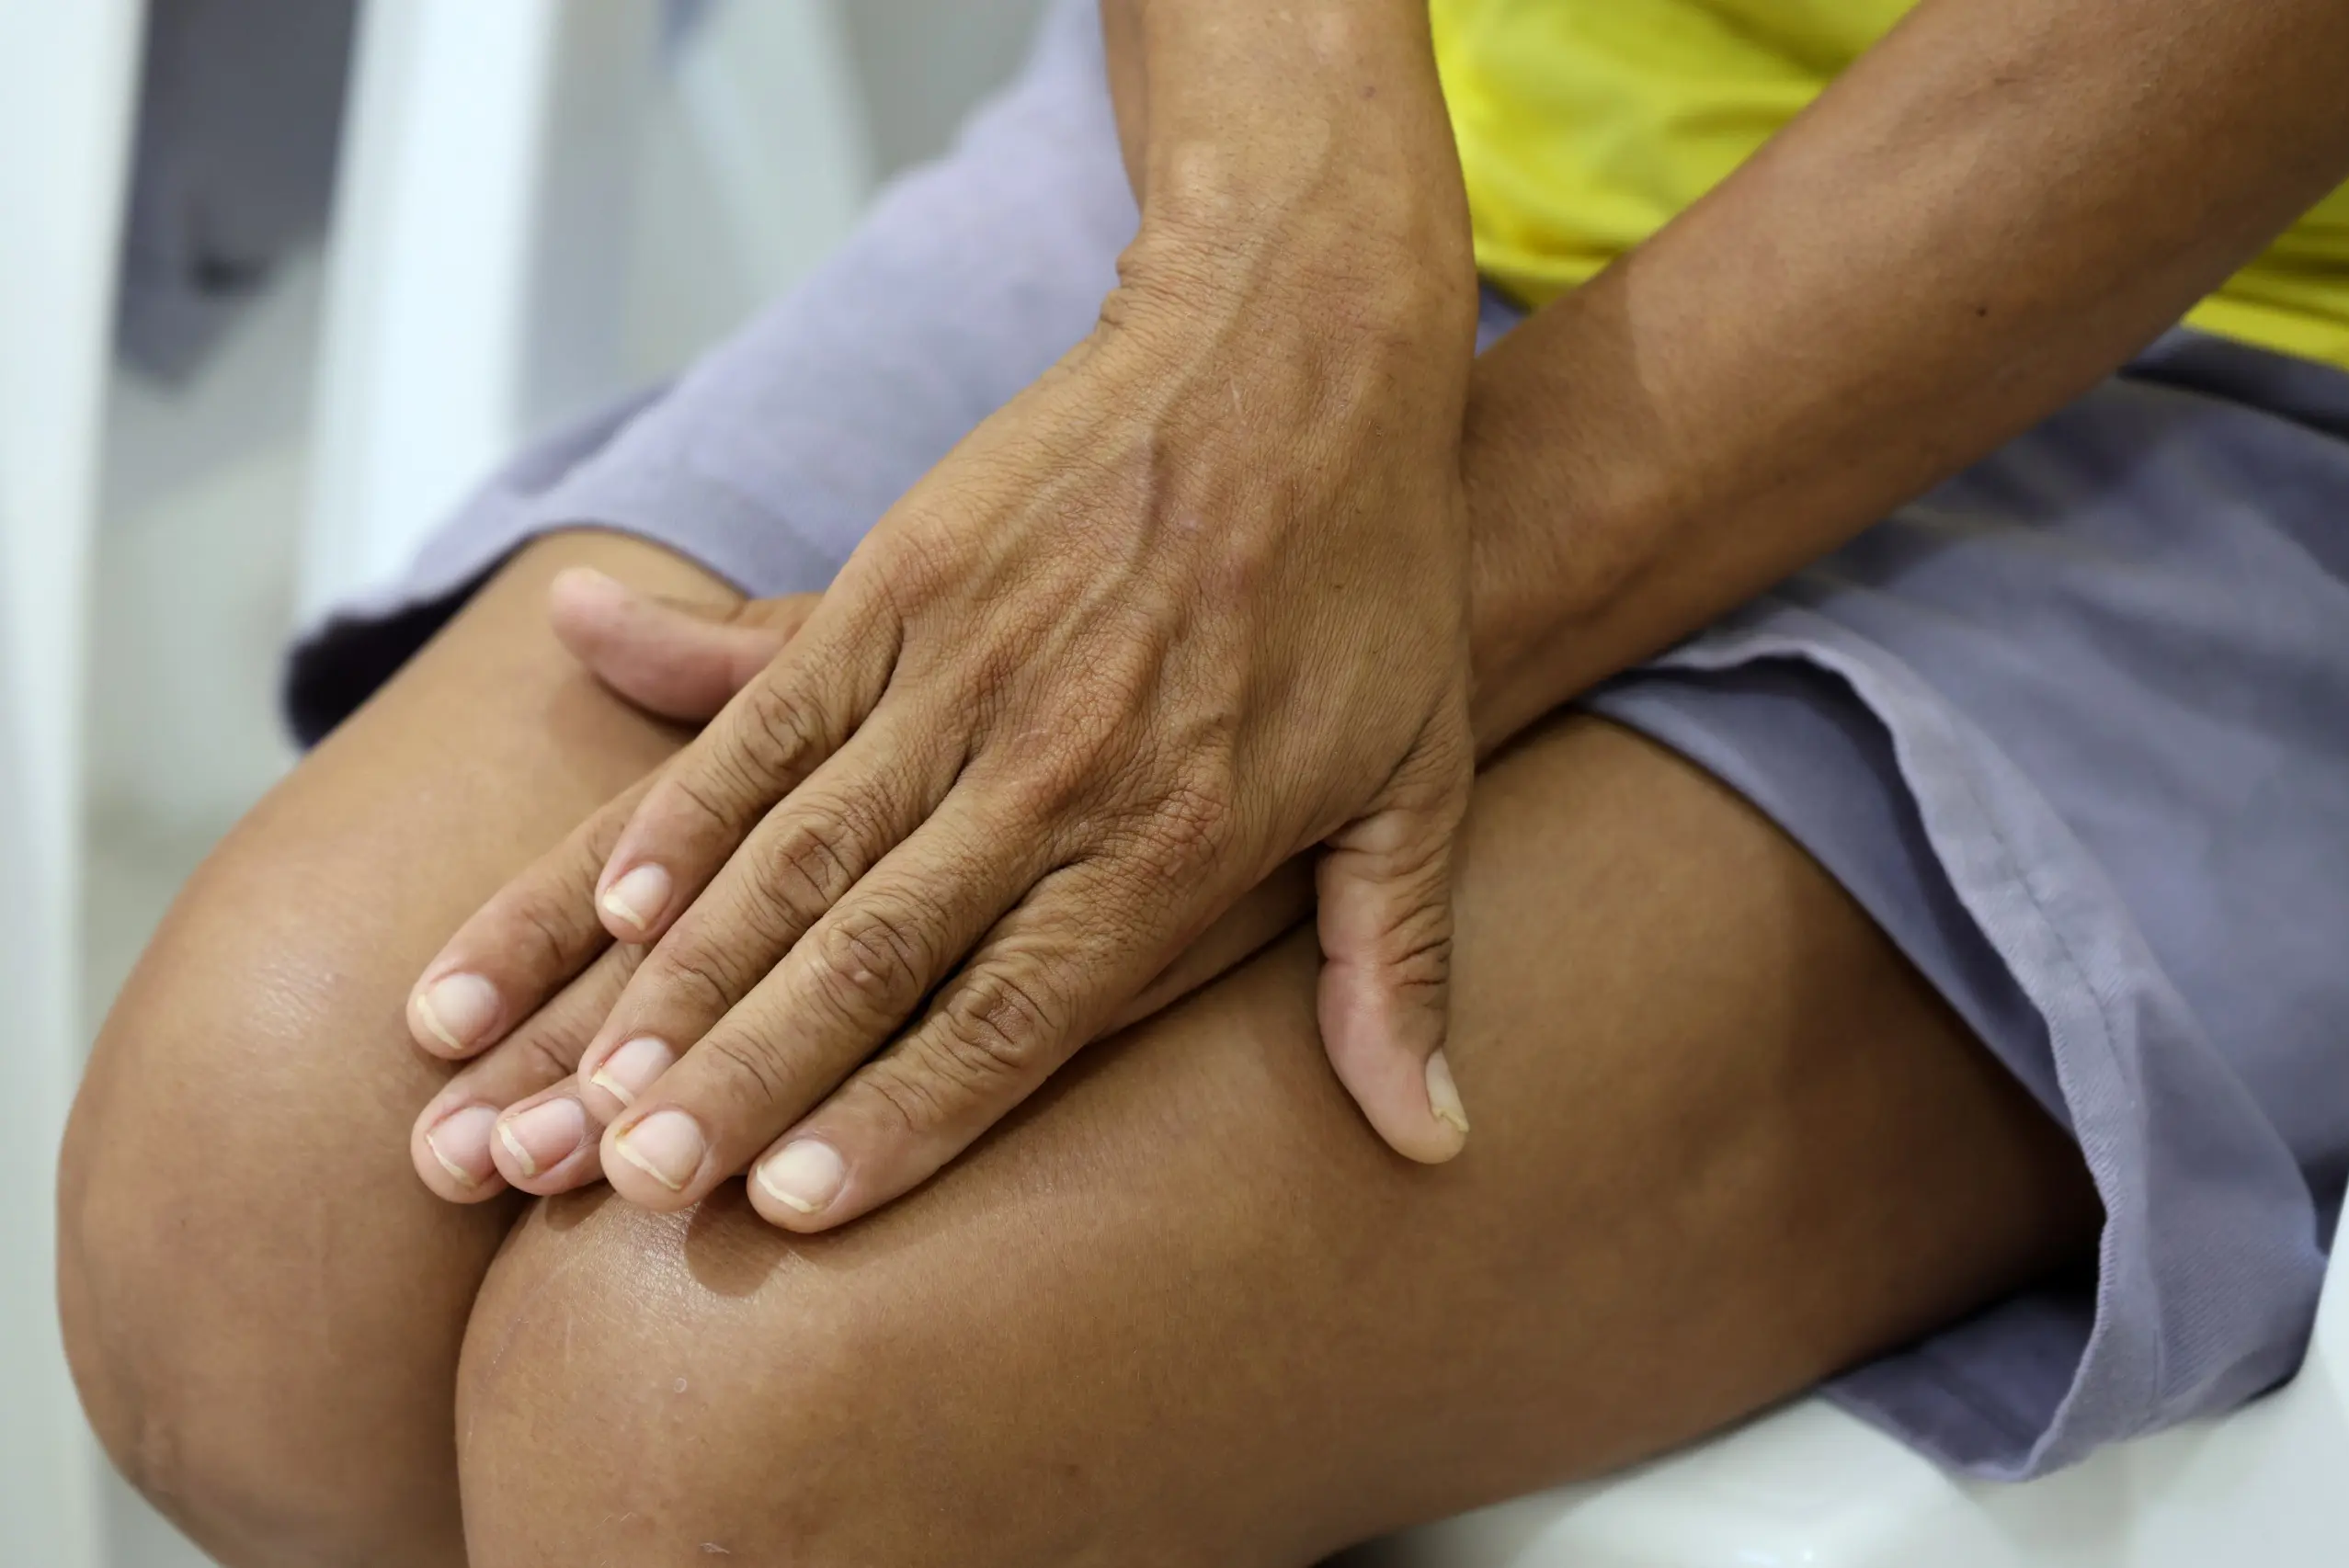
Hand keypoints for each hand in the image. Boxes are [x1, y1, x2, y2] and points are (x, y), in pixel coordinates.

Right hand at [409, 251, 1478, 1228]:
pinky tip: (614, 903)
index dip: (898, 1119)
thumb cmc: (1375, 586)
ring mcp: (963, 672)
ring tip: (589, 1081)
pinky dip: (687, 817)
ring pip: (797, 857)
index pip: (1014, 1017)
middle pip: (876, 957)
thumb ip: (1392, 972)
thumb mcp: (1416, 785)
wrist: (1302, 350)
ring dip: (686, 978)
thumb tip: (1432, 1141)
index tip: (788, 1211)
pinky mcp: (900, 585)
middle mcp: (1051, 771)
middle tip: (636, 1182)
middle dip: (746, 1079)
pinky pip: (772, 724)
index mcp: (1172, 842)